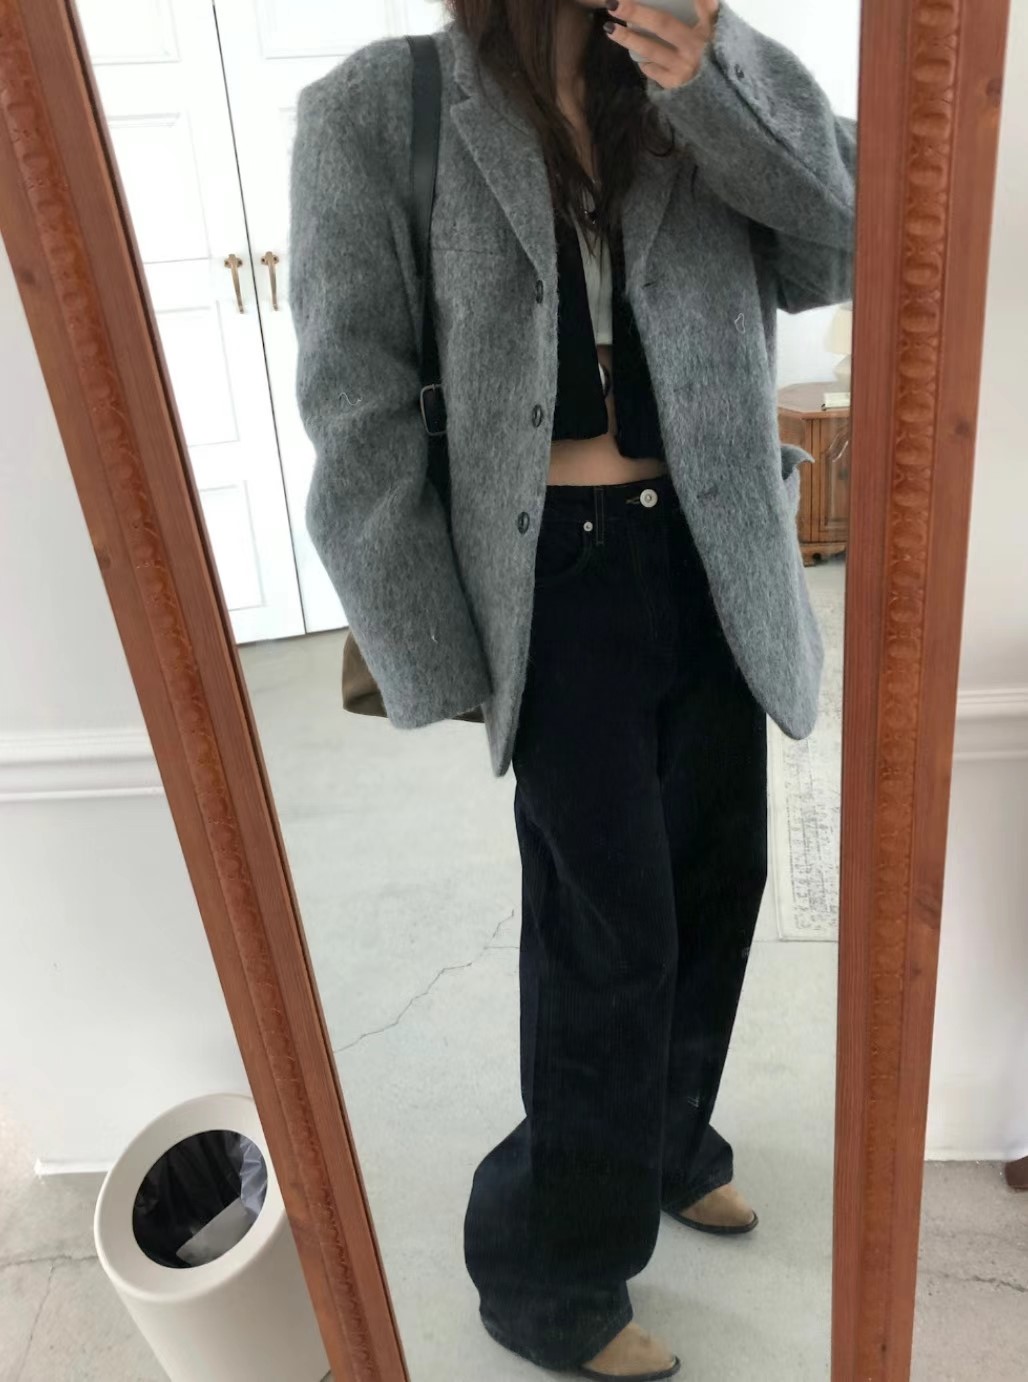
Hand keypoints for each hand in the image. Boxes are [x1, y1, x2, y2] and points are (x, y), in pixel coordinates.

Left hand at [602, 0, 719, 89]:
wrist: (718, 99)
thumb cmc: (716, 60)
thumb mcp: (718, 34)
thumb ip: (706, 12)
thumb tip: (696, 0)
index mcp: (711, 29)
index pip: (705, 6)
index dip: (695, 0)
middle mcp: (698, 47)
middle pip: (662, 24)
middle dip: (636, 12)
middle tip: (614, 4)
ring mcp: (685, 68)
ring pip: (651, 49)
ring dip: (628, 38)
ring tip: (610, 28)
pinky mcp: (676, 84)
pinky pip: (653, 69)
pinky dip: (645, 62)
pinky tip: (641, 59)